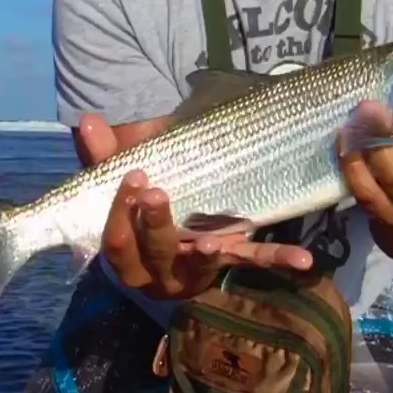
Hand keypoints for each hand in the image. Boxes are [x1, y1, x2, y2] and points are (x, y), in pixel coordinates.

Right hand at [78, 113, 313, 299]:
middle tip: (159, 194)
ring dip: (207, 255)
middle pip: (154, 256)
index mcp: (126, 252)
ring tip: (212, 244)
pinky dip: (278, 259)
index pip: (116, 241)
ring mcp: (197, 270)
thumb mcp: (121, 174)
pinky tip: (304, 261)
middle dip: (157, 227)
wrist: (174, 216)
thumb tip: (88, 121)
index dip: (121, 212)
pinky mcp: (232, 259)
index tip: (134, 177)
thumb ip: (105, 153)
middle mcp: (158, 271)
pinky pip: (254, 261)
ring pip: (199, 268)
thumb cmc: (140, 194)